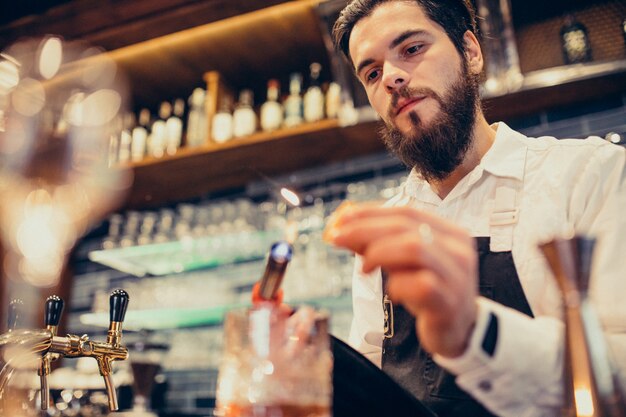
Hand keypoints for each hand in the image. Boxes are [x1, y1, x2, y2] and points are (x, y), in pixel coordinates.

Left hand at [330, 205, 478, 357]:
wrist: (460, 330)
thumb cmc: (429, 292)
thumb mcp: (403, 264)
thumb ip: (378, 244)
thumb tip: (342, 229)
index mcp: (448, 232)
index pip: (406, 212)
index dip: (371, 213)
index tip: (341, 219)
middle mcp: (457, 249)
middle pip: (406, 228)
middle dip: (365, 230)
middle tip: (338, 238)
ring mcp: (456, 276)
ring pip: (414, 248)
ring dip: (380, 253)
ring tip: (364, 268)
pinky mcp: (450, 302)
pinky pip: (421, 284)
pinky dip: (399, 285)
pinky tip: (392, 292)